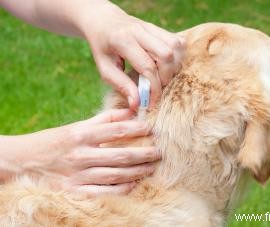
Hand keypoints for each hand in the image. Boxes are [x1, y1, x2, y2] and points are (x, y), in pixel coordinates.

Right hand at [0, 109, 160, 196]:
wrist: (23, 163)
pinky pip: (105, 192)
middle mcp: (81, 155)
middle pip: (121, 155)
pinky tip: (135, 183)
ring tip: (152, 167)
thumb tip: (129, 112)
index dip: (137, 129)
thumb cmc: (53, 142)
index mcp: (81, 135)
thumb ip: (103, 119)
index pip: (116, 130)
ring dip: (138, 171)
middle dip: (144, 154)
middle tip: (159, 152)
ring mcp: (79, 176)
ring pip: (116, 175)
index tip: (151, 130)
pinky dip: (122, 188)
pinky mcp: (76, 192)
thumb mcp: (76, 126)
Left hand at [76, 1, 184, 108]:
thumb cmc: (102, 47)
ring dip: (174, 65)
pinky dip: (177, 55)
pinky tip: (166, 64)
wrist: (102, 20)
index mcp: (122, 40)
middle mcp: (139, 30)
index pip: (147, 66)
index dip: (153, 88)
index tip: (152, 102)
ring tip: (162, 75)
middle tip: (157, 86)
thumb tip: (137, 103)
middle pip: (166, 54)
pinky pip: (177, 41)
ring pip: (175, 46)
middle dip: (166, 76)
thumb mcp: (104, 68)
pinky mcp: (158, 27)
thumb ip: (121, 85)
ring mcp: (150, 27)